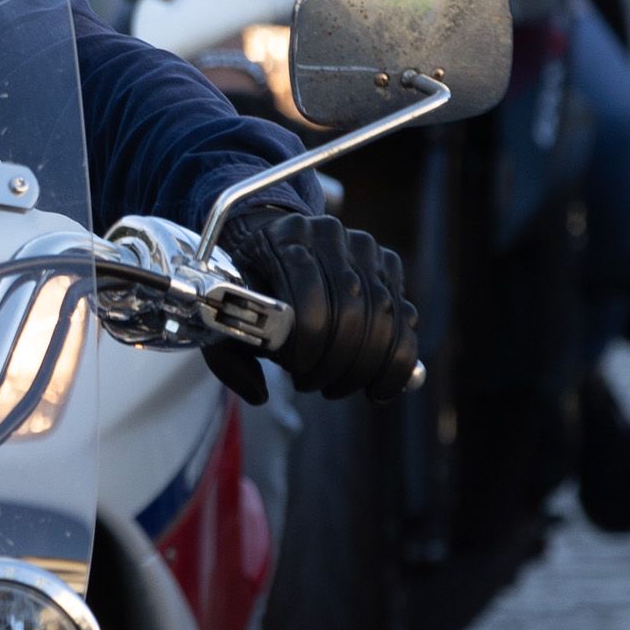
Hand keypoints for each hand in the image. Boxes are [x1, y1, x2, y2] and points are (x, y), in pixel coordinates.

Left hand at [218, 207, 418, 400]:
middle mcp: (328, 235)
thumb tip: (260, 395)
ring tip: (339, 386)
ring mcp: (363, 247)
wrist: (268, 234)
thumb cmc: (245, 283)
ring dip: (366, 366)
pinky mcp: (387, 263)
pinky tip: (376, 386)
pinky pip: (405, 316)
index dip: (308, 346)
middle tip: (317, 385)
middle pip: (352, 310)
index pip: (310, 301)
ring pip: (384, 315)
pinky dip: (396, 359)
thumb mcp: (223, 312)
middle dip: (338, 362)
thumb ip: (230, 357)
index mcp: (282, 241)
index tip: (296, 371)